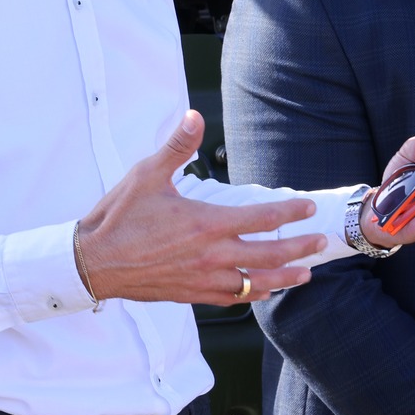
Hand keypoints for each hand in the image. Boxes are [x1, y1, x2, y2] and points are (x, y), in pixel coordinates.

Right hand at [77, 111, 329, 303]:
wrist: (93, 261)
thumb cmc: (118, 217)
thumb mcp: (146, 174)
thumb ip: (177, 146)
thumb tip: (195, 116)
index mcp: (206, 223)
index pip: (261, 218)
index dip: (290, 213)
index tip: (307, 208)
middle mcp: (211, 255)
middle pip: (269, 255)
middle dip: (300, 249)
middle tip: (320, 243)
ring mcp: (202, 278)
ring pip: (255, 283)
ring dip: (284, 278)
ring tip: (304, 275)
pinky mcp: (191, 293)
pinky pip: (231, 298)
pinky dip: (252, 294)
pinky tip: (262, 291)